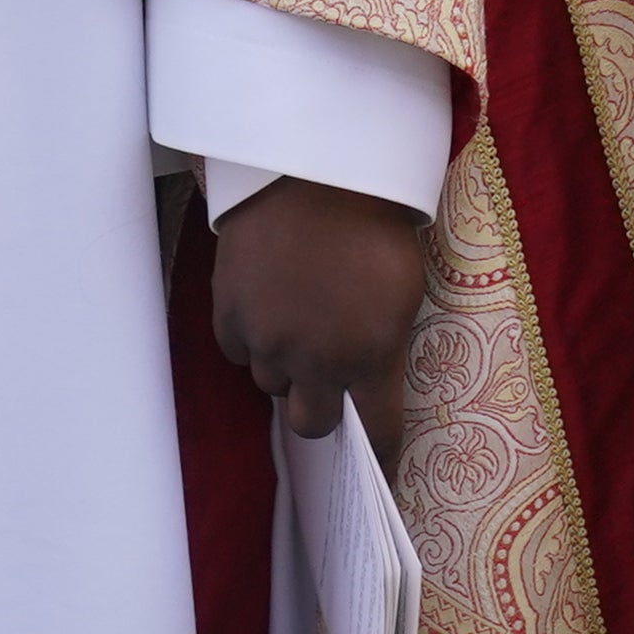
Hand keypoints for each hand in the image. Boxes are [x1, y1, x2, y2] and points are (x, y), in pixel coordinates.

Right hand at [209, 174, 432, 455]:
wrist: (316, 163)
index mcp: (370, 356)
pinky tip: (269, 299)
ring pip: (272, 382)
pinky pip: (240, 349)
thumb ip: (383, 344)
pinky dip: (254, 335)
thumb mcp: (404, 287)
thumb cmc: (376, 220)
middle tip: (328, 373)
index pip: (378, 432)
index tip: (379, 471)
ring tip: (300, 315)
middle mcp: (315, 361)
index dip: (380, 454)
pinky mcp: (229, 314)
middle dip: (322, 404)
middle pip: (311, 423)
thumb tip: (367, 381)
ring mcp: (267, 340)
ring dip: (287, 363)